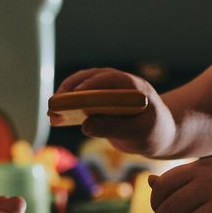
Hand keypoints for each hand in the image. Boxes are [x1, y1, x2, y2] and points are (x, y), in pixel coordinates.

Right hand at [52, 67, 176, 155]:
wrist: (159, 134)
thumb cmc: (152, 133)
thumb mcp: (138, 133)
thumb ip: (114, 128)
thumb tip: (85, 126)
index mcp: (134, 87)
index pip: (109, 79)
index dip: (91, 85)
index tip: (74, 96)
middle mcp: (120, 83)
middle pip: (91, 77)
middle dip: (72, 89)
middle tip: (55, 104)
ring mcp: (109, 89)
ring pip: (83, 84)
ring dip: (66, 95)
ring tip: (52, 111)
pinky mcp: (101, 99)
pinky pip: (82, 97)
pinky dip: (69, 104)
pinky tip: (56, 116)